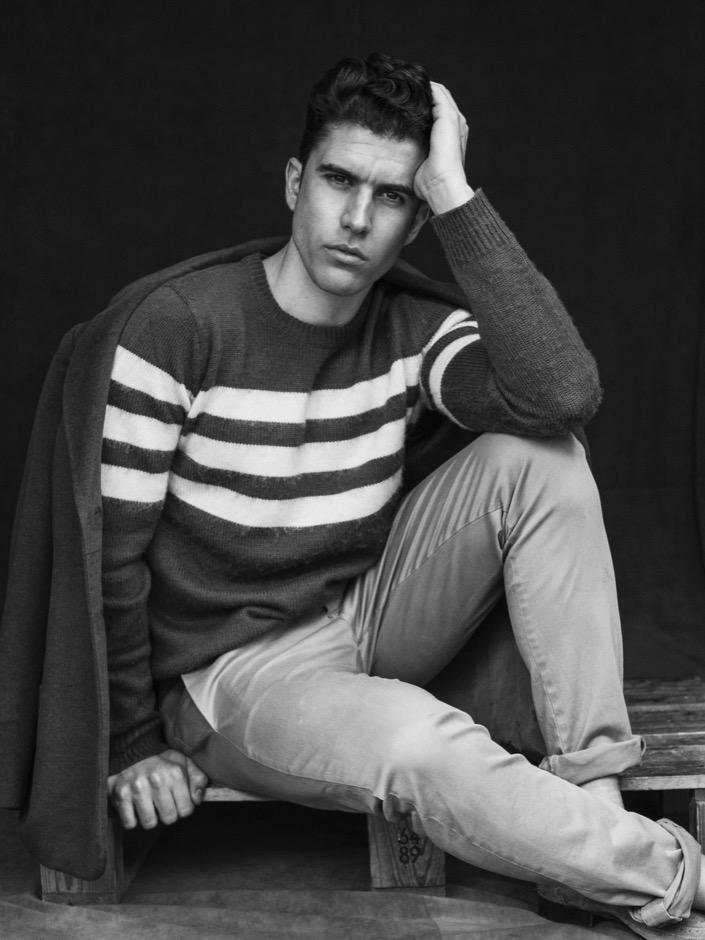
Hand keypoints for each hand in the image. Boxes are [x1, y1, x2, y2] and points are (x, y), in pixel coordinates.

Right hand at [107, 748, 207, 829]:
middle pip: (169, 818)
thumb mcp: (184, 763)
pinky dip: (132, 820)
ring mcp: (138, 788)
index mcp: (176, 774)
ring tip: (149, 805)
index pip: (186, 810)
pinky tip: (135, 808)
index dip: (183, 809)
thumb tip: (198, 800)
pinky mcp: (121, 795)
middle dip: (167, 814)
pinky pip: (129, 823)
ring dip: (150, 818)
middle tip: (162, 804)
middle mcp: (157, 781)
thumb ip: (198, 780)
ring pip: (149, 823)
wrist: (132, 750)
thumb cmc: (161, 760)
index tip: (177, 802)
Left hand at [414, 82, 474, 214]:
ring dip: (422, 86)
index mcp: (452, 135)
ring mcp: (453, 119)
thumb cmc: (430, 184)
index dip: (424, 103)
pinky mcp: (447, 116)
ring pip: (439, 91)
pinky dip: (424, 87)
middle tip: (402, 87)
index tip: (405, 100)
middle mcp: (456, 124)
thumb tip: (395, 155)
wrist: (442, 187)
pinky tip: (408, 86)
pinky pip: (437, 92)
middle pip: (440, 97)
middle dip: (422, 91)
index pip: (439, 111)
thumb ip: (415, 153)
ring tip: (403, 82)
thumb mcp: (420, 164)